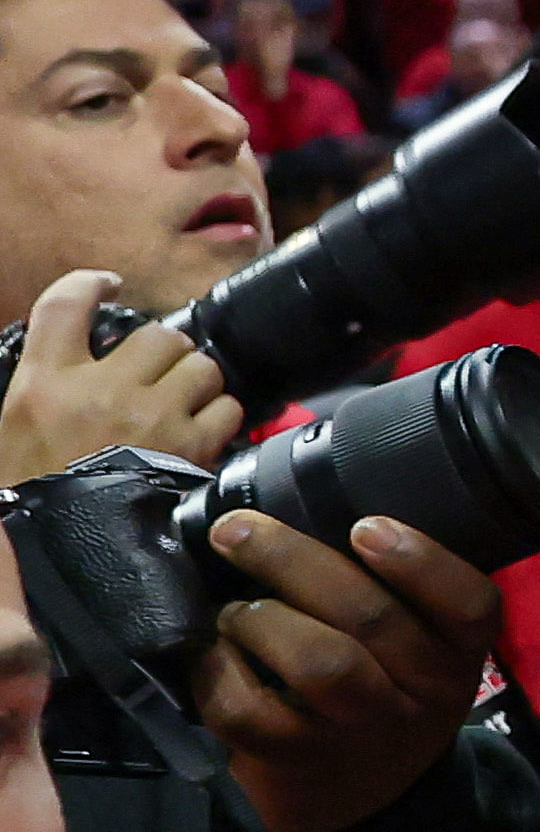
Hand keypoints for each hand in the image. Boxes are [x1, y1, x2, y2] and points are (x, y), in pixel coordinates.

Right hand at [0, 273, 239, 484]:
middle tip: (157, 373)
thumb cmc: (35, 491)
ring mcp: (149, 416)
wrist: (68, 549)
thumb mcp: (15, 427)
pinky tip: (202, 430)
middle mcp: (99, 389)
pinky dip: (221, 414)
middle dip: (164, 351)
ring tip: (182, 401)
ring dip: (197, 380)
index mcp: (45, 383)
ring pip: (200, 365)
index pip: (62, 305)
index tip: (106, 282)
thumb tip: (70, 355)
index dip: (88, 283)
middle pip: (157, 334)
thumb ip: (44, 384)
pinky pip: (227, 407)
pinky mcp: (189, 446)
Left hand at [196, 513, 503, 831]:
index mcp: (459, 654)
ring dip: (259, 619)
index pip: (470, 605)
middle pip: (370, 617)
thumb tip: (305, 502)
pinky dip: (217, 672)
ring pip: (318, 662)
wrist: (362, 799)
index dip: (420, 561)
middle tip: (238, 531)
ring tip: (233, 610)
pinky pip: (249, 710)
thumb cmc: (384, 693)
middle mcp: (423, 695)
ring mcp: (361, 732)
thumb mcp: (421, 651)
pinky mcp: (298, 761)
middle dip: (292, 560)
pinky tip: (212, 655)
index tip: (365, 525)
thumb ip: (396, 595)